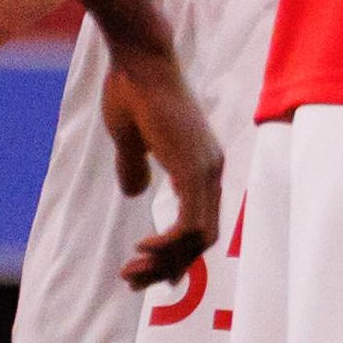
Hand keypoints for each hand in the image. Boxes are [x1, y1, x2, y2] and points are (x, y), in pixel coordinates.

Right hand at [98, 43, 224, 288]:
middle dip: (168, 267)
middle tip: (134, 282)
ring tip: (133, 273)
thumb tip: (136, 193)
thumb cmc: (132, 91)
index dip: (174, 252)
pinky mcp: (194, 168)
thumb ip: (135, 167)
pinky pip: (192, 222)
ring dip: (166, 262)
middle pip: (201, 238)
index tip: (144, 269)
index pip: (198, 223)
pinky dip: (171, 243)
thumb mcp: (131, 139)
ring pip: (199, 236)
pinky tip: (144, 249)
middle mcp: (211, 171)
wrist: (138, 60)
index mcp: (200, 166)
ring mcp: (206, 169)